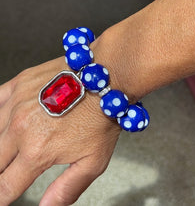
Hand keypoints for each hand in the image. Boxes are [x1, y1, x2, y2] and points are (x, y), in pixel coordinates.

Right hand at [0, 57, 120, 205]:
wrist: (104, 80)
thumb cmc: (101, 117)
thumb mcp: (93, 162)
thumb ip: (67, 189)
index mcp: (38, 151)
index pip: (5, 187)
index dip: (2, 196)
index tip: (4, 195)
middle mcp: (21, 128)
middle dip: (0, 172)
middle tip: (8, 171)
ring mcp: (17, 104)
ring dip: (0, 146)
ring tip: (9, 148)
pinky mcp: (19, 85)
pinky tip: (3, 121)